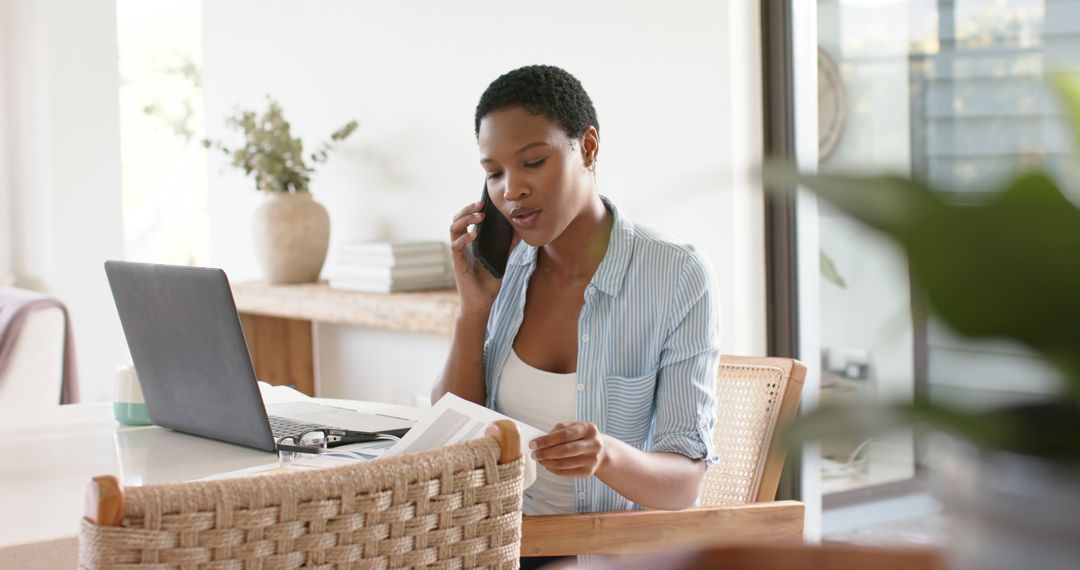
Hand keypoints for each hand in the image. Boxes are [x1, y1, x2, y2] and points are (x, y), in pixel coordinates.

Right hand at [449, 200, 502, 314]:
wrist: (482, 302)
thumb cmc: (489, 282)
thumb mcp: (502, 260)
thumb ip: (507, 246)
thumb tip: (519, 231)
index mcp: (470, 243)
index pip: (466, 220)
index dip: (472, 210)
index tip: (484, 202)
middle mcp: (462, 245)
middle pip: (457, 220)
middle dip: (467, 209)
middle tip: (481, 204)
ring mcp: (459, 253)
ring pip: (454, 229)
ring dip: (465, 220)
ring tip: (479, 216)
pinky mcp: (457, 263)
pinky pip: (456, 246)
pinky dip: (464, 238)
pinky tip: (474, 235)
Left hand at [529, 422, 607, 477]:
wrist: (602, 451)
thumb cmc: (582, 437)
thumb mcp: (574, 427)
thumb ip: (559, 430)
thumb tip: (540, 440)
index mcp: (588, 429)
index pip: (564, 435)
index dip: (546, 440)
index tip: (533, 444)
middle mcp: (593, 444)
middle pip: (565, 450)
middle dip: (546, 453)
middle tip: (534, 454)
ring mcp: (592, 460)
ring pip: (564, 463)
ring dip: (548, 462)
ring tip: (539, 460)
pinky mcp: (588, 472)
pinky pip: (566, 472)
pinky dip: (553, 469)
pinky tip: (547, 465)